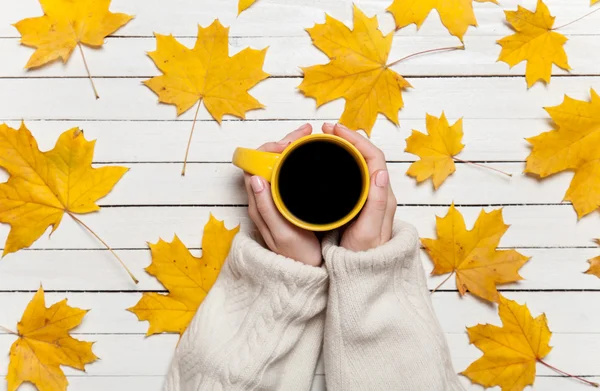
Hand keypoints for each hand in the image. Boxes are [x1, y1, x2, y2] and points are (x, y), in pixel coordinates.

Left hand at [243, 124, 321, 266]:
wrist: (302, 276)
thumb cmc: (294, 257)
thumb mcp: (281, 233)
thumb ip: (266, 207)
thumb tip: (255, 177)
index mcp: (258, 202)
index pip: (254, 164)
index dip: (269, 148)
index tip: (290, 144)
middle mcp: (263, 198)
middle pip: (266, 160)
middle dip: (284, 142)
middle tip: (307, 134)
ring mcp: (274, 200)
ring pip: (277, 165)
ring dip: (292, 148)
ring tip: (311, 138)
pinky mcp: (285, 203)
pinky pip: (287, 174)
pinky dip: (297, 160)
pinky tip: (312, 158)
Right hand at [322, 123, 396, 251]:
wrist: (363, 277)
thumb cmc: (364, 258)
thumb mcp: (368, 232)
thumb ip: (375, 204)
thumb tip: (379, 172)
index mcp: (383, 196)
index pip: (373, 156)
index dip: (355, 139)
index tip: (334, 130)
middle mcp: (379, 194)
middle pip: (367, 155)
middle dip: (348, 138)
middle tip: (326, 130)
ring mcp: (369, 198)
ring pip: (360, 163)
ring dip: (344, 147)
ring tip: (326, 140)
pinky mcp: (359, 204)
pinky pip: (353, 174)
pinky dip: (341, 162)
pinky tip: (327, 162)